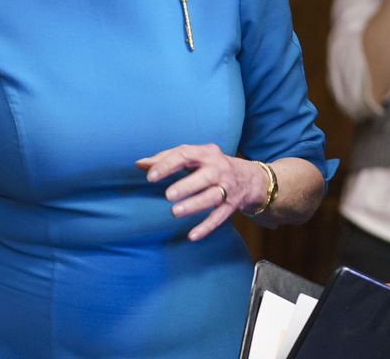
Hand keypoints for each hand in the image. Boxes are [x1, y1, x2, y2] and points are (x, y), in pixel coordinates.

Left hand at [136, 144, 267, 240]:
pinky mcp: (231, 205)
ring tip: (175, 212)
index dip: (168, 165)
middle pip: (204, 177)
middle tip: (168, 195)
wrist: (249, 179)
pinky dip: (206, 227)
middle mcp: (218, 169)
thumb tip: (139, 164)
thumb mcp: (193, 157)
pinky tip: (192, 236)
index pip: (185, 155)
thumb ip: (166, 159)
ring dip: (194, 205)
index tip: (150, 177)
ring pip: (212, 197)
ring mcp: (227, 187)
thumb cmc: (210, 165)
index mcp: (206, 153)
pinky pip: (219, 217)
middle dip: (186, 186)